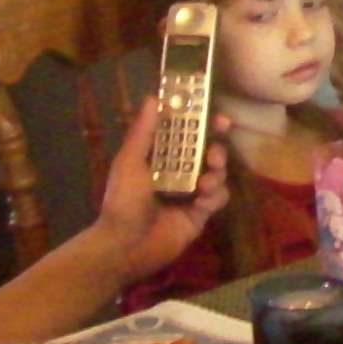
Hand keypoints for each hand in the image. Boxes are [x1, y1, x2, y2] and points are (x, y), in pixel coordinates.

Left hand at [92, 94, 229, 279]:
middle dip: (216, 147)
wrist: (126, 246)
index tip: (215, 116)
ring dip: (216, 173)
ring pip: (217, 174)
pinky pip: (218, 199)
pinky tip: (201, 202)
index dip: (201, 123)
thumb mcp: (129, 161)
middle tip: (216, 149)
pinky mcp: (201, 214)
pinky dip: (214, 197)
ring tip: (204, 182)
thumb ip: (144, 131)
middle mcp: (178, 172)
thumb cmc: (124, 200)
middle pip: (207, 152)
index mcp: (160, 158)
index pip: (185, 134)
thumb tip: (154, 97)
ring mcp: (191, 193)